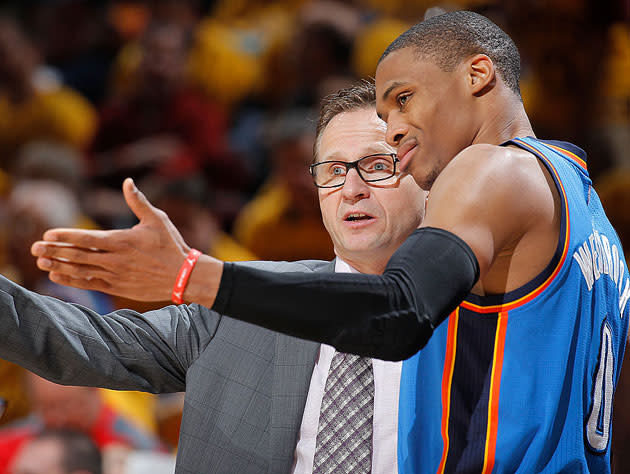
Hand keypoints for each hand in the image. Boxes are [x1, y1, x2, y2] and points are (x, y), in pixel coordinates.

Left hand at [30, 178, 219, 302]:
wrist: (183, 276)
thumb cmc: (171, 245)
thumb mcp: (157, 219)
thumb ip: (138, 202)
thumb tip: (128, 181)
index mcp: (123, 240)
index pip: (87, 238)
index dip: (65, 236)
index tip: (47, 234)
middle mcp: (116, 259)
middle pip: (78, 255)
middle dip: (54, 251)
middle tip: (34, 248)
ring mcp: (116, 275)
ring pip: (81, 271)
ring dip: (59, 266)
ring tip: (41, 262)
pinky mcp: (118, 287)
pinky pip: (90, 284)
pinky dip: (72, 280)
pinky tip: (57, 276)